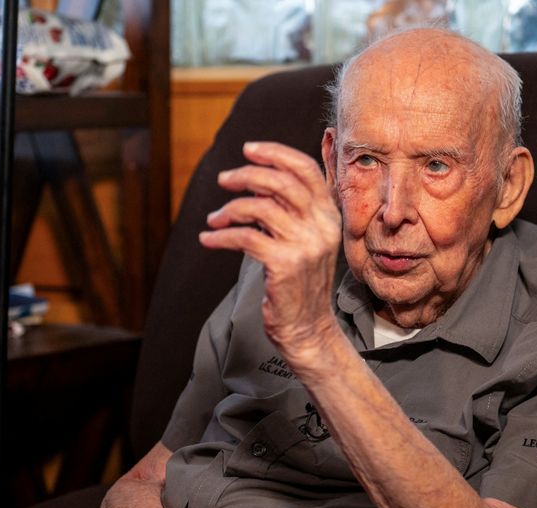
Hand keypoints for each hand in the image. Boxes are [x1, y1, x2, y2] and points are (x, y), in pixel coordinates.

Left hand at [199, 141, 340, 359]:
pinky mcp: (284, 265)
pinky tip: (208, 239)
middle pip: (281, 182)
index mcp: (329, 216)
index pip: (305, 170)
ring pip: (260, 208)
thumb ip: (287, 212)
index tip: (249, 150)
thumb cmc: (299, 284)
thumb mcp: (303, 241)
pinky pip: (245, 237)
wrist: (307, 327)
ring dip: (229, 209)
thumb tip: (253, 184)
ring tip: (215, 219)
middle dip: (247, 175)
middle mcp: (322, 227)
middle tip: (225, 180)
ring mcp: (305, 246)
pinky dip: (221, 236)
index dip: (275, 153)